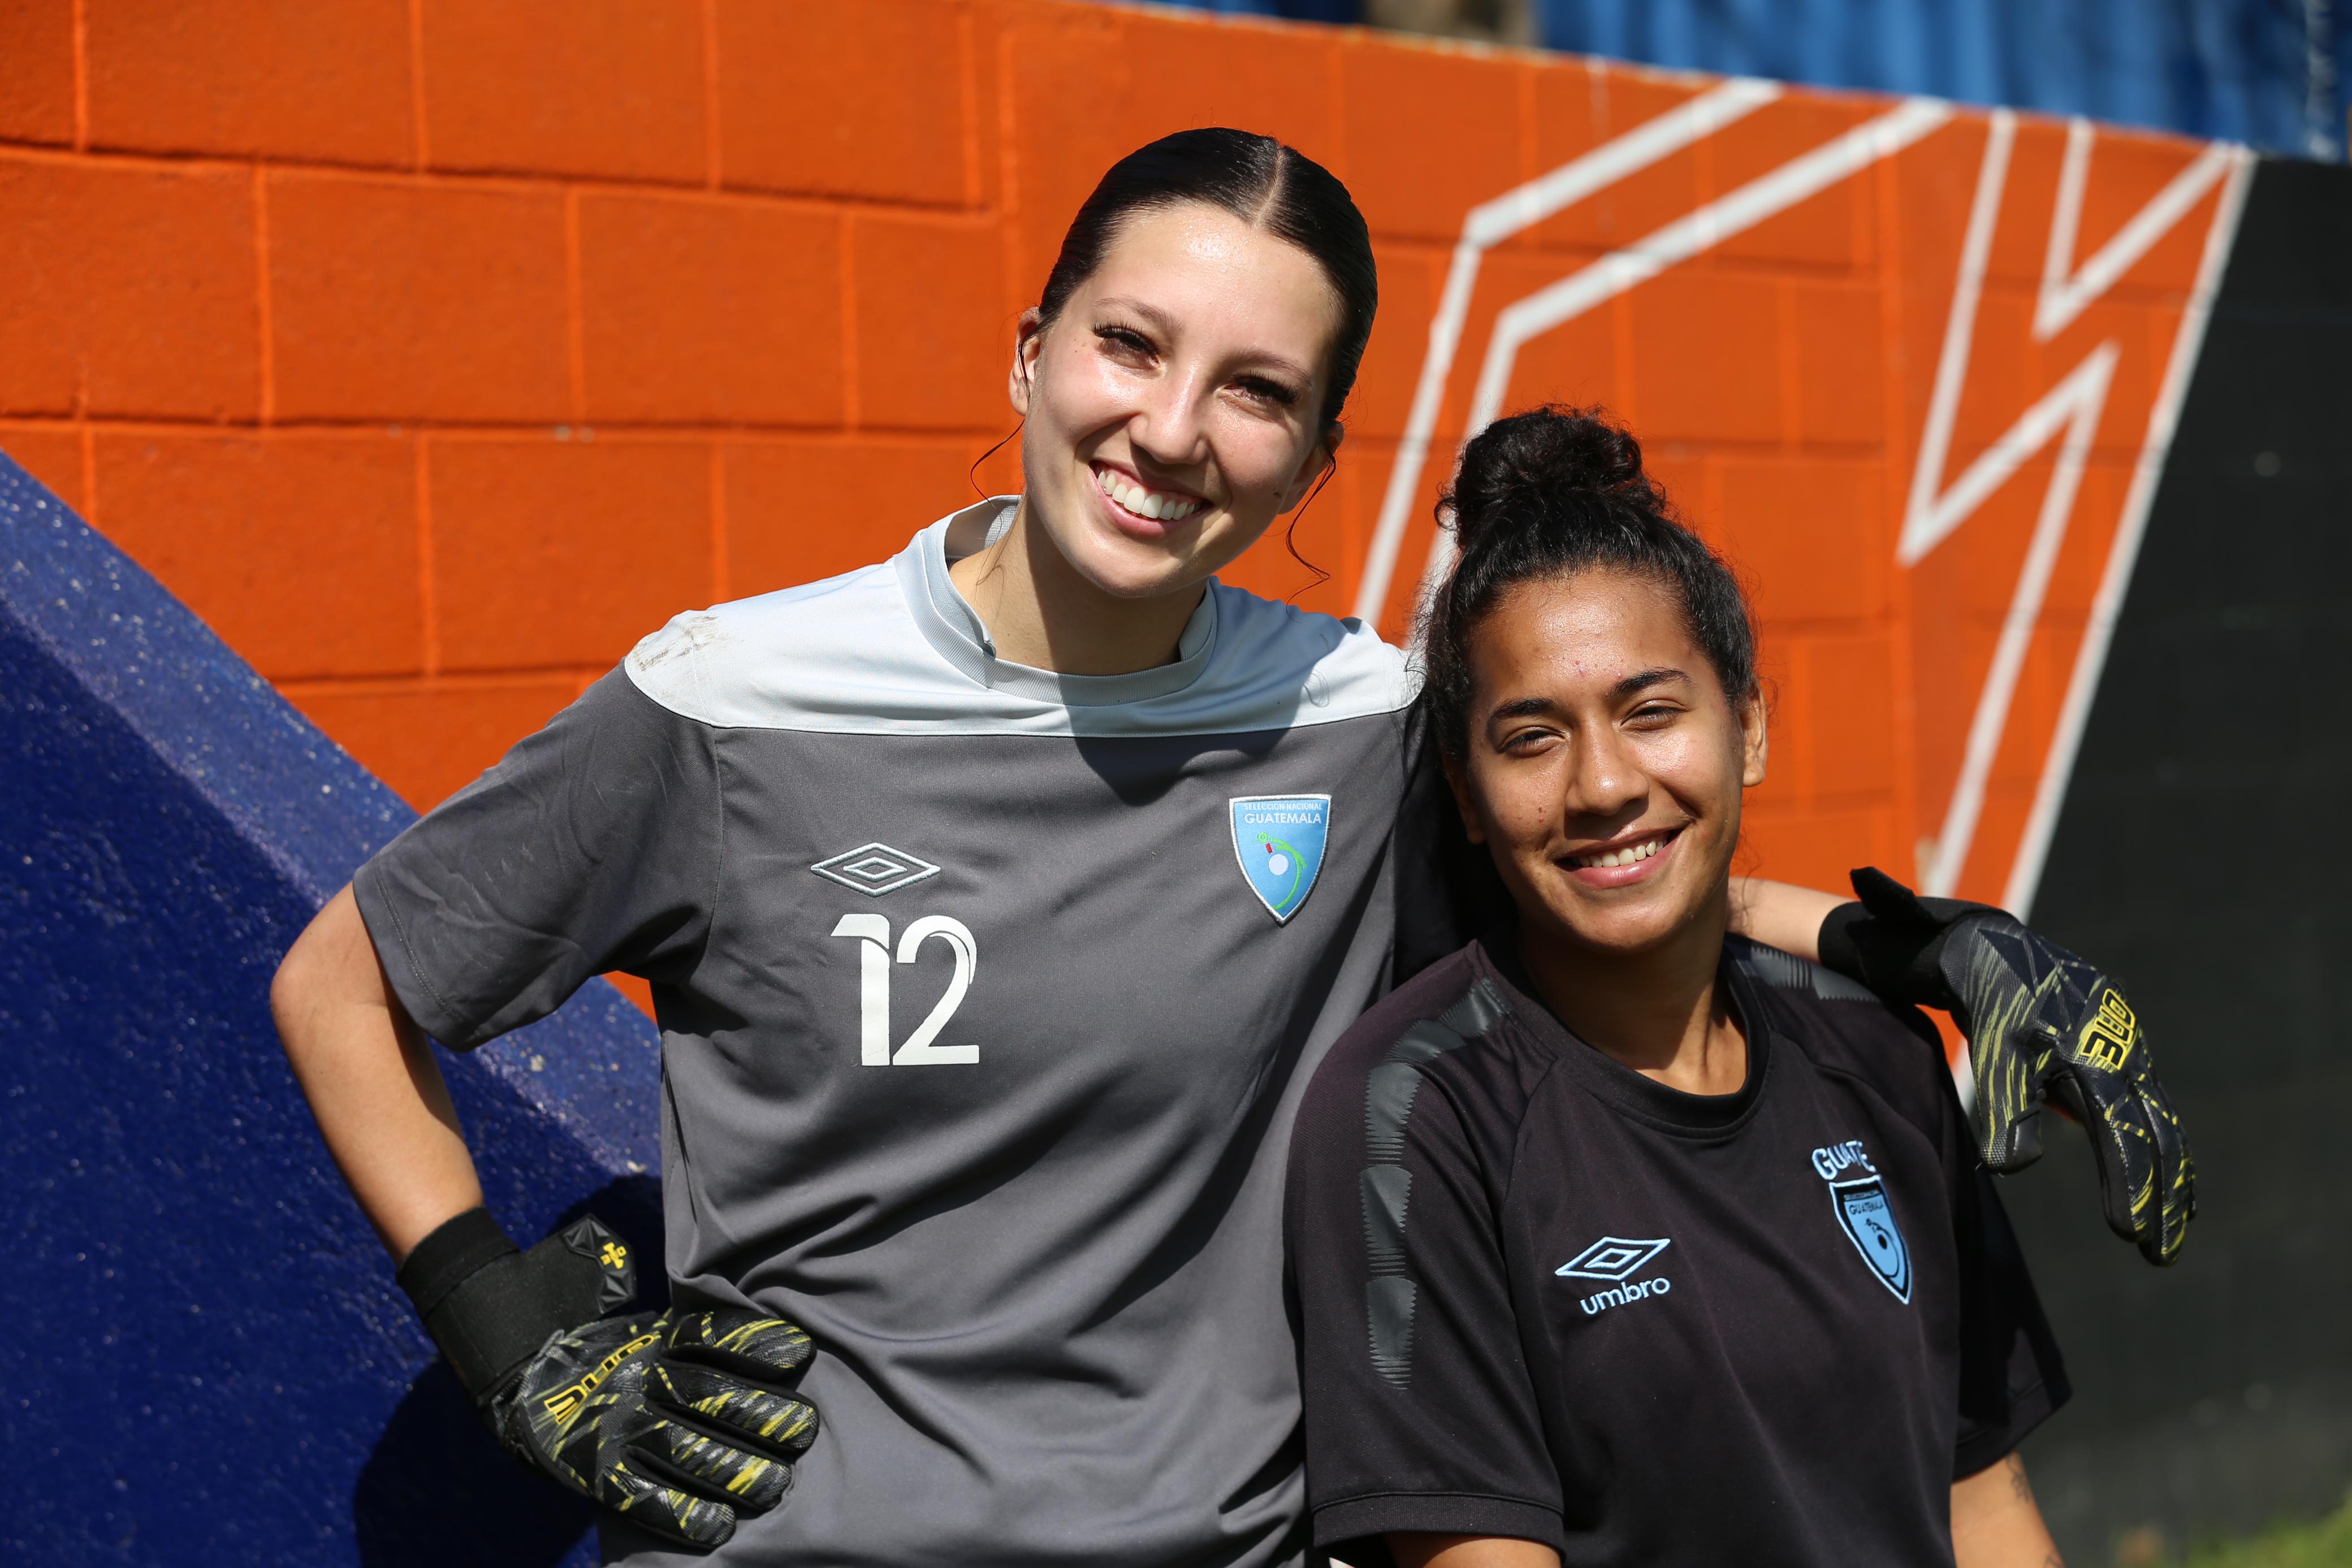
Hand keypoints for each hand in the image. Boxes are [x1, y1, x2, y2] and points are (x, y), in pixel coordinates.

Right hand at [397, 1208, 819, 1545]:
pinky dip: (681, 1513)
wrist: (507, 1359)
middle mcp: (633, 1378)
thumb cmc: (592, 1329)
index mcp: (649, 1335)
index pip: (709, 1335)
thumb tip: (729, 1297)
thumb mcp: (632, 1300)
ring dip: (734, 1468)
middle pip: (705, 1394)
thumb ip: (678, 1298)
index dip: (755, 1343)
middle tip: (805, 1428)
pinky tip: (719, 1526)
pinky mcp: (592, 1470)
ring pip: (682, 1449)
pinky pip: (640, 1497)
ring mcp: (611, 1425)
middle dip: (759, 1413)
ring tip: (778, 1481)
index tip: (800, 1350)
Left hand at [1822, 869, 2194, 1265]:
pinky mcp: (2126, 1059)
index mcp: (2099, 1058)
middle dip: (2163, 1199)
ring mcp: (2133, 1057)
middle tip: (2161, 1256)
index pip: (2123, 1134)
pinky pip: (2153, 1112)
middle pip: (2157, 1139)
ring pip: (2163, 1128)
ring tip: (2170, 1237)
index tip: (2129, 1234)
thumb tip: (2010, 1169)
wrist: (1999, 953)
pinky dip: (2162, 1151)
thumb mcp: (1994, 1053)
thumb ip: (2006, 1107)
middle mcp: (2128, 1059)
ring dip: (2170, 1183)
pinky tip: (2168, 1189)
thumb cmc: (1994, 1005)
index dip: (2129, 1185)